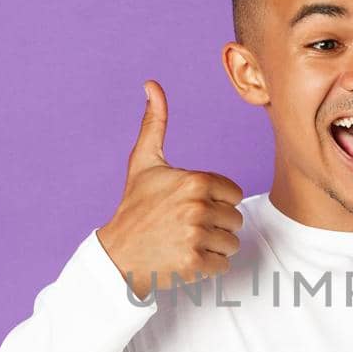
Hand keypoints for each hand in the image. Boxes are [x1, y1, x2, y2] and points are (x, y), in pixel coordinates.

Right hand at [97, 80, 244, 299]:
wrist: (117, 255)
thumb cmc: (134, 207)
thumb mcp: (144, 162)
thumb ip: (155, 123)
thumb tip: (152, 84)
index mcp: (195, 180)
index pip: (232, 194)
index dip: (214, 202)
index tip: (188, 206)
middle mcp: (197, 207)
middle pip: (235, 219)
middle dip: (215, 225)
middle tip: (184, 227)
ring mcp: (196, 237)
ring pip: (232, 243)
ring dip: (213, 246)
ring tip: (185, 242)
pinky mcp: (194, 264)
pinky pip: (224, 265)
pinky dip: (208, 267)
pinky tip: (184, 258)